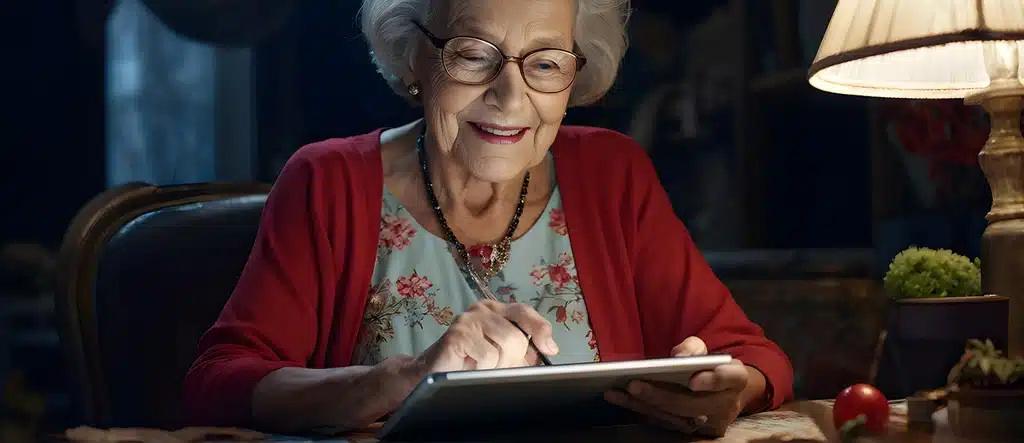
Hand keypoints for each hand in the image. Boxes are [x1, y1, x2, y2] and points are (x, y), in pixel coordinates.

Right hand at [414, 300, 558, 373]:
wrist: (432, 371)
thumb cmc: (469, 362)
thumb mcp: (503, 355)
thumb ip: (525, 349)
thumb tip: (550, 349)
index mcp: (496, 311)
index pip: (524, 312)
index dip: (540, 329)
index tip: (550, 350)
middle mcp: (483, 309)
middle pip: (517, 335)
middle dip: (513, 358)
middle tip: (496, 366)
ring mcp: (469, 319)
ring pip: (506, 343)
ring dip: (497, 364)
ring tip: (480, 365)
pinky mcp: (458, 334)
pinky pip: (488, 355)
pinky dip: (483, 367)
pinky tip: (469, 365)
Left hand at [604, 337, 748, 436]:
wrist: (723, 393)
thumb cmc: (709, 366)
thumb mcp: (704, 350)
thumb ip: (693, 348)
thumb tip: (679, 357)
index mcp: (737, 379)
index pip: (730, 379)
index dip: (713, 380)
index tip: (693, 379)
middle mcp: (727, 405)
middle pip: (693, 405)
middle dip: (661, 396)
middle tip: (634, 385)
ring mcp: (711, 423)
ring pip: (675, 417)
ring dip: (644, 405)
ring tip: (617, 392)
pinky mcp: (694, 432)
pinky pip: (665, 423)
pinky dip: (641, 410)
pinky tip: (620, 399)